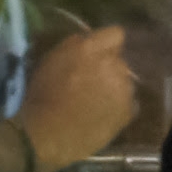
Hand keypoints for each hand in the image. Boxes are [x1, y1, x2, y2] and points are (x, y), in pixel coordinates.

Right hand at [13, 23, 142, 171]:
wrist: (43, 136)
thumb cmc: (41, 98)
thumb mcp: (53, 60)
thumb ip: (77, 45)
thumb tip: (90, 41)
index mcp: (91, 48)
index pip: (116, 34)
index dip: (107, 46)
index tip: (97, 58)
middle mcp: (112, 64)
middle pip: (120, 61)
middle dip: (109, 70)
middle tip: (92, 86)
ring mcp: (122, 88)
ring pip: (126, 83)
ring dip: (115, 90)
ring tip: (96, 106)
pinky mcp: (127, 111)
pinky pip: (130, 105)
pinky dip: (119, 110)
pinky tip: (103, 118)